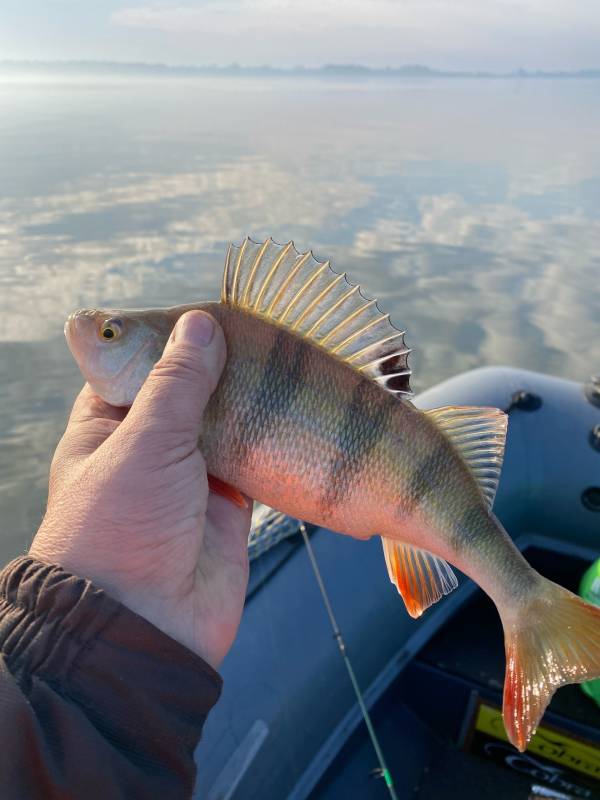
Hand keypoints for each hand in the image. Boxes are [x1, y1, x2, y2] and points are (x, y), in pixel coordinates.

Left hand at [30, 311, 251, 669]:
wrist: (145, 629)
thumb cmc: (120, 527)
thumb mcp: (144, 442)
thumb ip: (178, 384)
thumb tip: (200, 324)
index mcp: (105, 426)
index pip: (135, 368)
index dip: (167, 341)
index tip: (205, 315)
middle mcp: (147, 448)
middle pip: (187, 394)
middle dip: (219, 369)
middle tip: (258, 332)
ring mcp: (190, 477)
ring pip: (225, 424)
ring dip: (249, 402)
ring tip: (281, 360)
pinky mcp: (228, 504)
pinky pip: (253, 461)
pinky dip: (270, 440)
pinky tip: (291, 410)